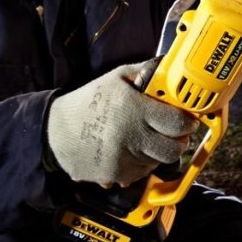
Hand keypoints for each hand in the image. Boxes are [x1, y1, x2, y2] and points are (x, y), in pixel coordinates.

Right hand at [45, 60, 198, 187]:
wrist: (54, 131)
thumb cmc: (87, 102)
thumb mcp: (116, 78)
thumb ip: (147, 71)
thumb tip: (171, 65)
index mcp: (133, 109)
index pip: (178, 123)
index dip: (187, 122)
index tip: (187, 121)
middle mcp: (130, 136)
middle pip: (173, 150)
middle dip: (177, 142)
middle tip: (171, 134)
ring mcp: (122, 159)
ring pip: (158, 163)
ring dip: (156, 152)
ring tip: (143, 139)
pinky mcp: (114, 176)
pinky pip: (141, 174)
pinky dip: (140, 164)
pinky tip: (130, 151)